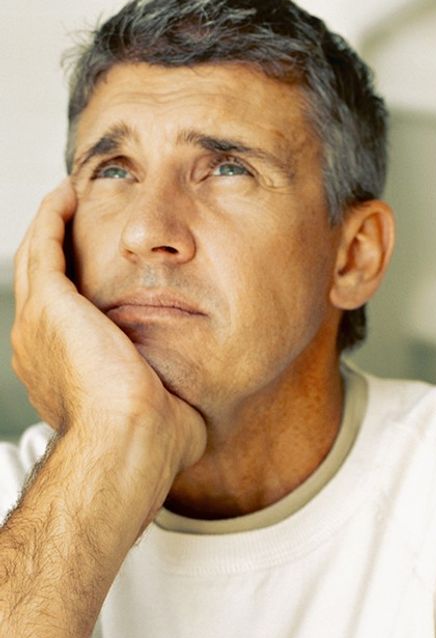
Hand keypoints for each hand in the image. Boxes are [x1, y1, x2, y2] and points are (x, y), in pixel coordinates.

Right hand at [11, 180, 205, 479]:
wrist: (129, 444)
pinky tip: (68, 194)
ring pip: (37, 257)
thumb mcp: (159, 411)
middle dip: (60, 246)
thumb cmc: (154, 443)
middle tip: (78, 216)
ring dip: (52, 224)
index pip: (64, 317)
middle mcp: (39, 347)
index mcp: (61, 372)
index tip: (100, 267)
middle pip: (43, 280)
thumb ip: (169, 393)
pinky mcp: (49, 303)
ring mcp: (37, 324)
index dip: (79, 287)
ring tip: (69, 198)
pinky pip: (43, 244)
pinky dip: (52, 216)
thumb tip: (195, 396)